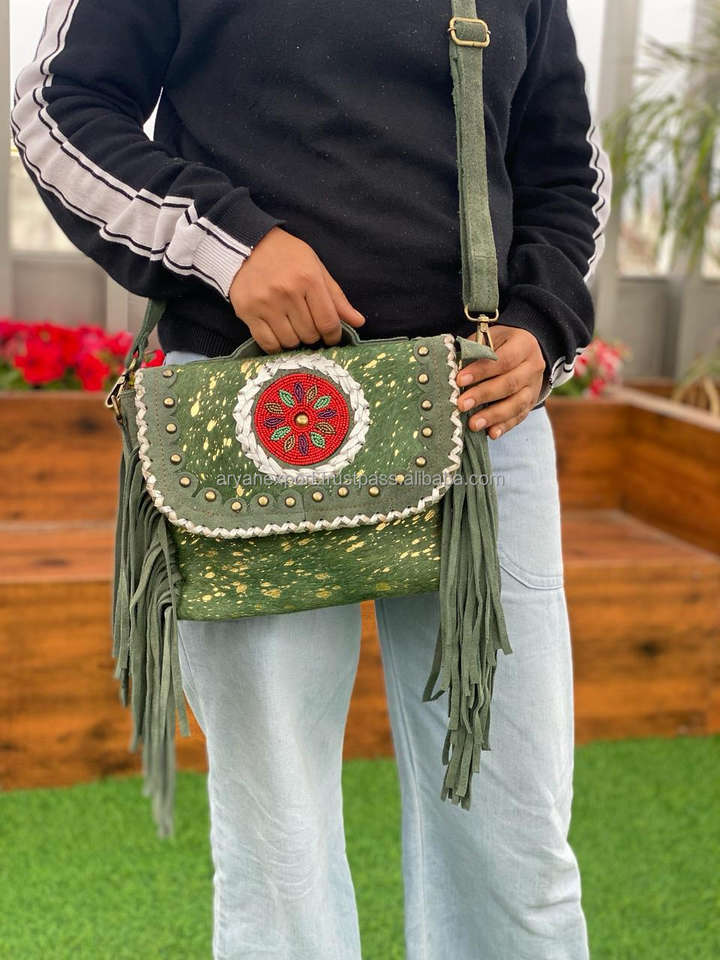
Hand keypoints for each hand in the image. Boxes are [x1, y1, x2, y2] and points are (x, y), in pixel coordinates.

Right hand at [229, 226, 365, 351]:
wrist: (248, 244)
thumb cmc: (288, 256)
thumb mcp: (316, 268)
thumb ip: (336, 297)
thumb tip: (359, 322)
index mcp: (309, 279)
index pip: (328, 322)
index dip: (333, 336)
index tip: (331, 338)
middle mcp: (287, 292)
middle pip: (309, 334)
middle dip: (313, 335)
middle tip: (308, 327)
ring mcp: (266, 303)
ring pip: (289, 342)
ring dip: (295, 340)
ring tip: (293, 328)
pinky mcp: (247, 312)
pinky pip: (267, 343)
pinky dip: (276, 346)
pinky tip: (279, 335)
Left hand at [456, 325, 545, 437]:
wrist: (525, 352)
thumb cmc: (500, 344)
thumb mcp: (490, 337)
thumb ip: (476, 350)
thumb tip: (453, 365)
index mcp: (524, 345)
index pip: (503, 359)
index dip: (481, 370)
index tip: (460, 380)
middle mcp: (533, 367)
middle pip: (510, 383)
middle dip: (483, 395)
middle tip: (462, 404)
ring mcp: (534, 387)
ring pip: (516, 404)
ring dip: (493, 416)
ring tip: (473, 424)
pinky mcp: (530, 404)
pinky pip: (519, 417)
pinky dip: (505, 426)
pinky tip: (491, 433)